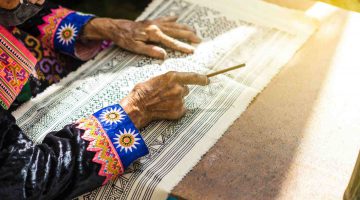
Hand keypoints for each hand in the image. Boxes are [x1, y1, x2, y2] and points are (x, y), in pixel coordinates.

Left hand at [82, 17, 200, 58]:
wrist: (115, 27)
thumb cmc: (124, 39)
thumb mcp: (135, 48)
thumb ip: (150, 51)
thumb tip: (164, 55)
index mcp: (153, 34)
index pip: (171, 42)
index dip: (182, 46)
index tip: (192, 50)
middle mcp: (156, 26)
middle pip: (176, 31)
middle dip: (189, 35)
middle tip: (199, 40)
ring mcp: (154, 22)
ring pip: (173, 24)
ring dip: (184, 27)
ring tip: (194, 30)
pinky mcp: (151, 21)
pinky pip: (164, 19)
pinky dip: (172, 18)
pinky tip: (177, 17)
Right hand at [120, 71, 208, 128]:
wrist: (137, 107)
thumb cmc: (142, 92)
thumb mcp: (156, 79)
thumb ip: (169, 80)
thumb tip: (175, 82)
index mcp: (172, 77)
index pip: (193, 76)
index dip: (201, 79)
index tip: (207, 80)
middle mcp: (178, 88)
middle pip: (185, 90)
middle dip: (178, 92)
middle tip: (165, 94)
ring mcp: (179, 101)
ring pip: (182, 100)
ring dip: (175, 101)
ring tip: (162, 102)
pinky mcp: (178, 112)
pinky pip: (180, 110)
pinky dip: (174, 110)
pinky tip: (164, 109)